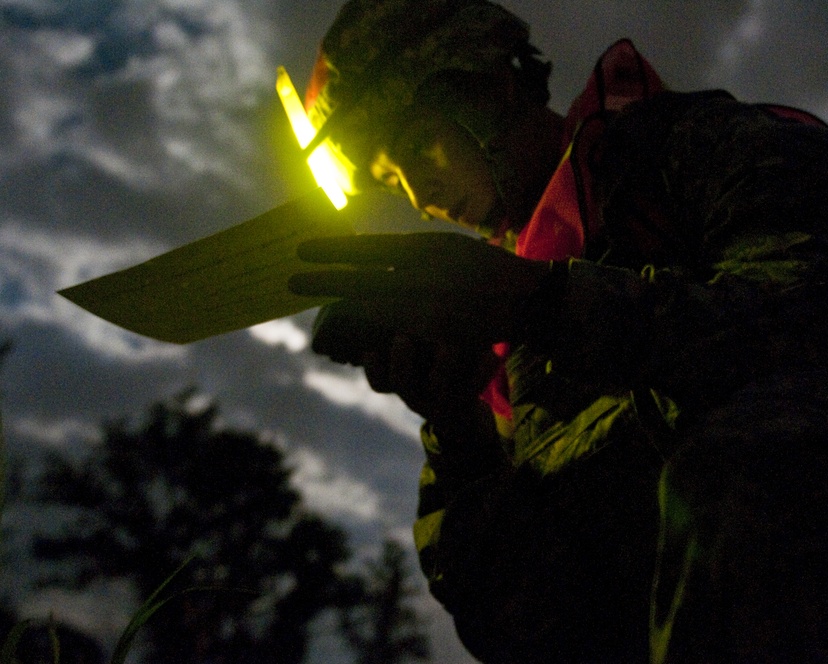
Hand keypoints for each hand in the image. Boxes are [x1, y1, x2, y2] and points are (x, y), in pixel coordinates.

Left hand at [288, 232, 550, 345]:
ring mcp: (428, 305)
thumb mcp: (450, 246)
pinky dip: (370, 334)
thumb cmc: (488, 269)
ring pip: (372, 307)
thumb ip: (415, 249)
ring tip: (313, 306)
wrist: (528, 298)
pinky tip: (349, 334)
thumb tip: (380, 252)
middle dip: (323, 280)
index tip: (301, 250)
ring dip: (340, 307)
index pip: (368, 248)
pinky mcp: (436, 333)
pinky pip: (395, 334)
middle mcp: (422, 273)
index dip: (332, 249)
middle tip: (289, 281)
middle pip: (360, 277)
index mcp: (424, 248)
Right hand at [310, 302, 501, 421]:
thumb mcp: (415, 357)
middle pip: (402, 384)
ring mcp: (442, 401)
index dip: (373, 368)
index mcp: (400, 382)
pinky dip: (484, 370)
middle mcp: (416, 395)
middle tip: (403, 339)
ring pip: (438, 387)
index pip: (379, 381)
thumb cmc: (431, 372)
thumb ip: (404, 329)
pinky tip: (493, 352)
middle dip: (401, 362)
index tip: (370, 349)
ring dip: (443, 365)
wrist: (459, 413)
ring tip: (449, 346)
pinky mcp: (468, 400)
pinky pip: (476, 388)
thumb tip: (391, 281)